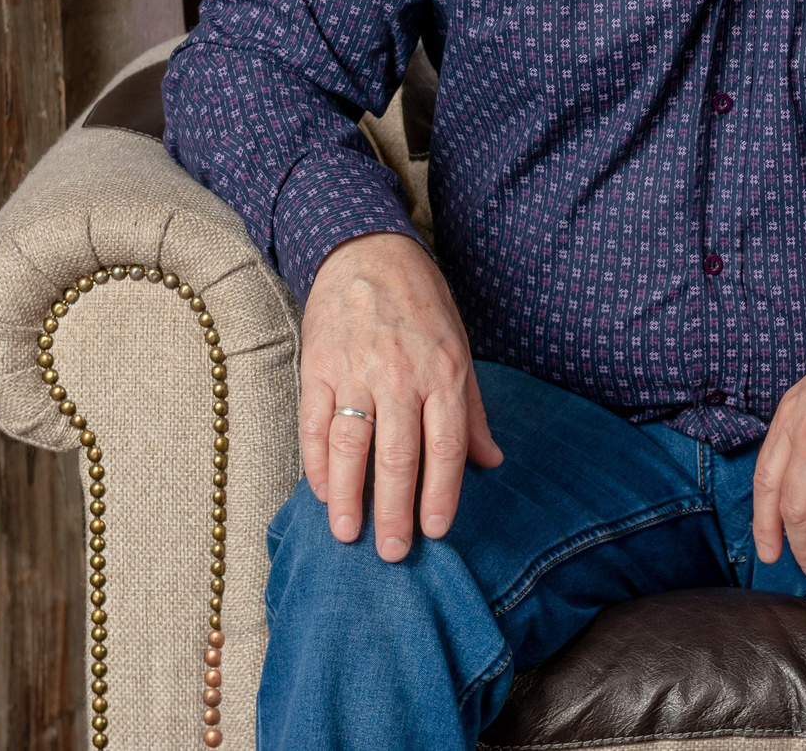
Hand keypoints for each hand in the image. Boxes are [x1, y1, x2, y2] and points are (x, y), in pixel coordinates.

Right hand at [298, 232, 502, 560]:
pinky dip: (315, 462)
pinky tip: (321, 491)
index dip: (440, 495)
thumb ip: (472, 411)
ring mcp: (355, 372)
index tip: (435, 532)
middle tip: (391, 552)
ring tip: (348, 534)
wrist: (368, 252)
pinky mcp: (317, 366)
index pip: (445, 448)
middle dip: (394, 512)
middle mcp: (400, 376)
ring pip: (350, 447)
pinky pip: (314, 424)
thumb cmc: (422, 304)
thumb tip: (491, 461)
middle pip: (397, 458)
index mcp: (443, 374)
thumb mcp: (460, 350)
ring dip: (348, 496)